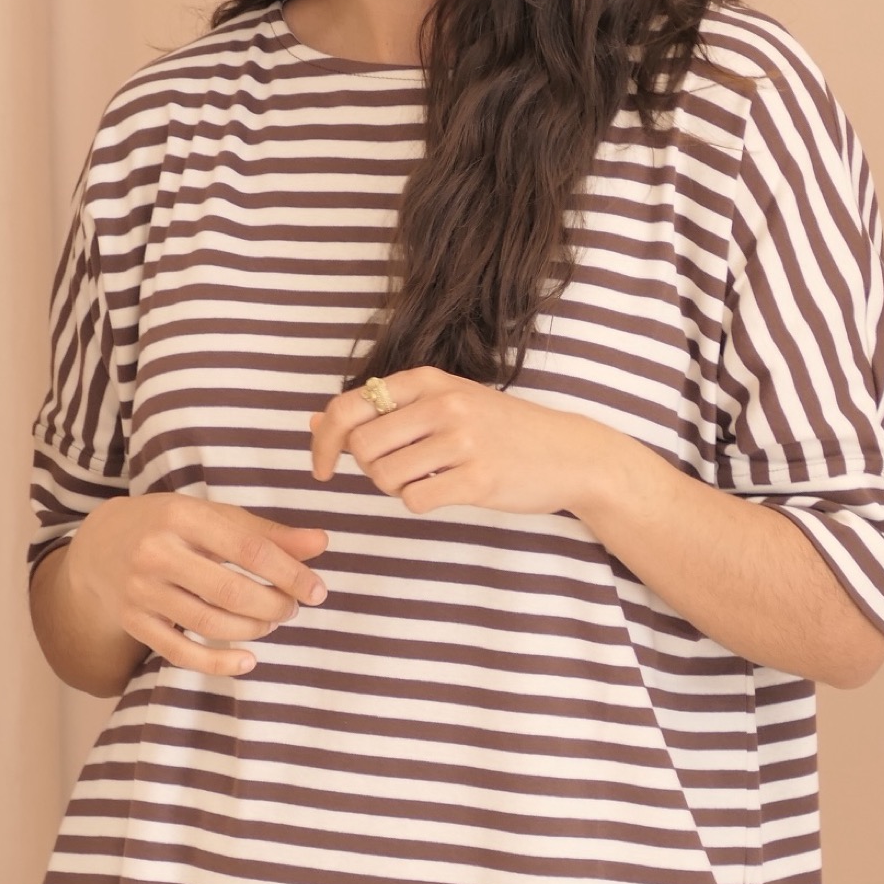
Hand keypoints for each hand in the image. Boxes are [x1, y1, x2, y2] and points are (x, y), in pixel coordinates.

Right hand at [60, 492, 327, 677]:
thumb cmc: (170, 526)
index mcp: (183, 517)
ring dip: (252, 629)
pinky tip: (247, 660)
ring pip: (209, 623)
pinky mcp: (134, 622)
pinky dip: (218, 663)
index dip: (290, 573)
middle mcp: (157, 553)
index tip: (317, 591)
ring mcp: (141, 591)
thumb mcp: (214, 516)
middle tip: (292, 608)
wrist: (100, 545)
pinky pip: (180, 652)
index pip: (248, 549)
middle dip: (273, 605)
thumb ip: (267, 533)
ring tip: (271, 622)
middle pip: (230, 591)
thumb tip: (321, 544)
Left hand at [308, 366, 618, 516]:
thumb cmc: (499, 429)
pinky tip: (444, 491)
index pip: (349, 406)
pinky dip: (420, 502)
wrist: (568, 453)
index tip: (323, 466)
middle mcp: (443, 404)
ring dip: (395, 487)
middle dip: (367, 468)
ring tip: (426, 478)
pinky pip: (415, 500)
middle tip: (395, 471)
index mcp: (429, 380)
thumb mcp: (444, 403)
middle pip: (362, 446)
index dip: (324, 441)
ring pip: (385, 476)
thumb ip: (383, 410)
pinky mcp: (477, 479)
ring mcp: (462, 441)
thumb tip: (315, 422)